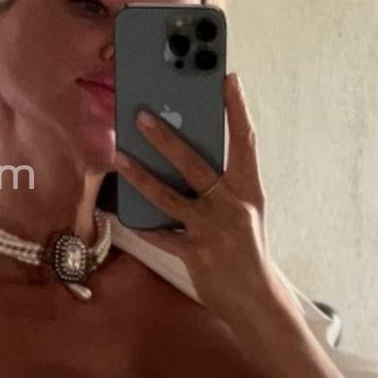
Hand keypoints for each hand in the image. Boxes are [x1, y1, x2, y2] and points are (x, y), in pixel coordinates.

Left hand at [113, 72, 294, 333]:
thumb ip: (225, 187)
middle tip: (141, 115)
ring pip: (169, 197)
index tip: (228, 77)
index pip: (245, 141)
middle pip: (195, 164)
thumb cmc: (248, 252)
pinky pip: (162, 235)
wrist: (257, 300)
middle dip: (166, 138)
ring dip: (141, 175)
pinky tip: (123, 212)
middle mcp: (232, 206)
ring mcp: (213, 230)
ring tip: (120, 155)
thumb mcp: (246, 214)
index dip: (237, 109)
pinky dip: (142, 225)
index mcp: (249, 191)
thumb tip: (189, 159)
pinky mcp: (196, 254)